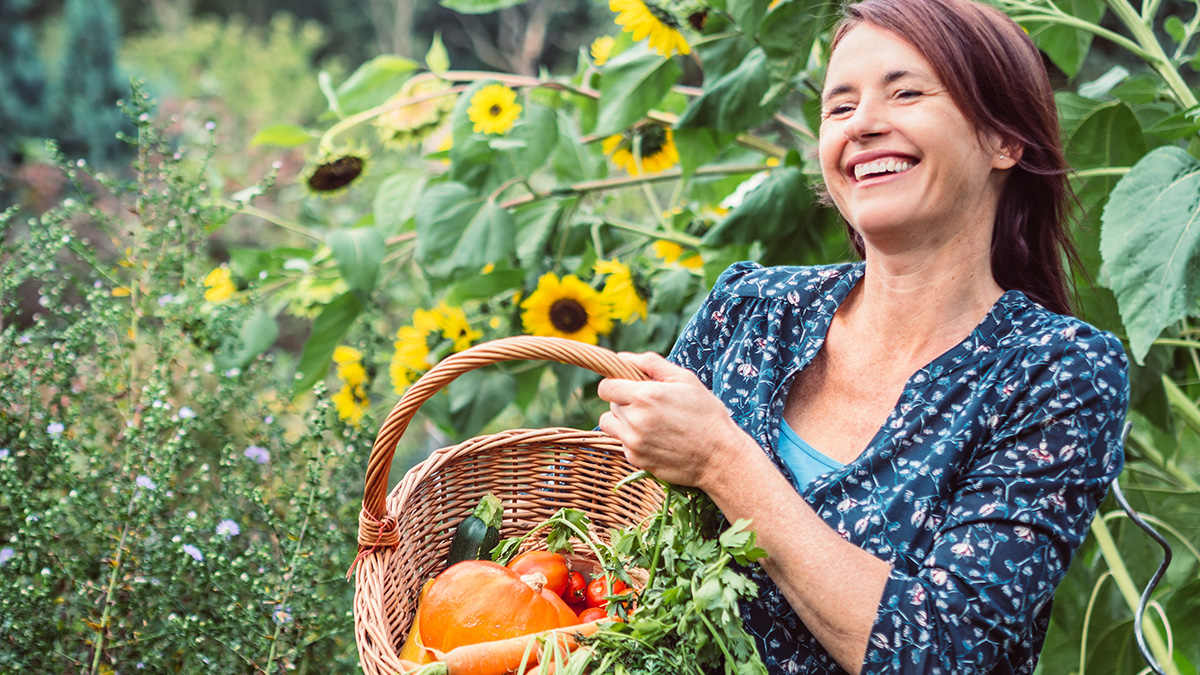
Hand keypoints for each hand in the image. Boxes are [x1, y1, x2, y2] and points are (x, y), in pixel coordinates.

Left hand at [597, 352, 755, 488]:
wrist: (719, 456)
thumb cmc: (706, 414)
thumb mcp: (685, 379)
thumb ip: (651, 364)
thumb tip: (623, 357)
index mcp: (646, 396)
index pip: (605, 387)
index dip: (615, 384)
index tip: (628, 387)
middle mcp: (635, 420)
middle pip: (611, 405)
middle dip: (625, 402)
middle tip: (650, 406)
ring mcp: (634, 442)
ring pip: (610, 425)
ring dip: (623, 421)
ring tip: (648, 422)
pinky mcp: (636, 459)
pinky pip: (622, 443)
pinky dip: (633, 440)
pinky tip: (656, 439)